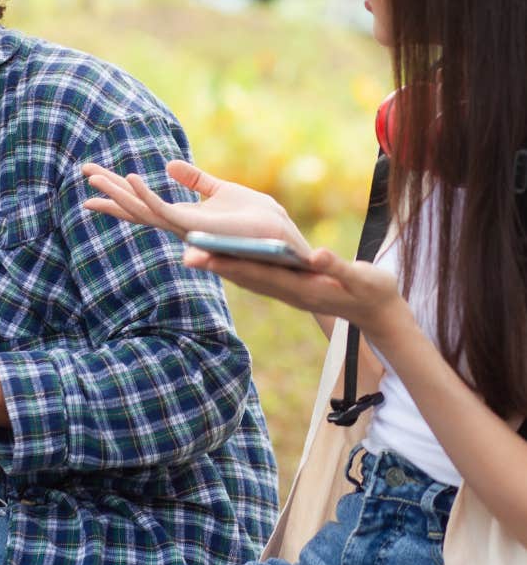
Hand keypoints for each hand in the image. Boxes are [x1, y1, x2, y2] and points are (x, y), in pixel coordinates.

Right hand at [83, 159, 306, 251]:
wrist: (282, 245)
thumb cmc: (259, 222)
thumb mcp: (223, 191)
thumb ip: (196, 180)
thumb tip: (169, 165)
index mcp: (184, 217)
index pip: (144, 203)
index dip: (118, 190)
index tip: (93, 177)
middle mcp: (179, 226)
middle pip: (135, 207)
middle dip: (108, 190)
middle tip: (82, 170)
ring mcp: (184, 229)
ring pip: (142, 209)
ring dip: (118, 191)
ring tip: (93, 174)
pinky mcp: (196, 228)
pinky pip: (163, 211)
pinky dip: (145, 195)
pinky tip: (130, 178)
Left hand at [183, 244, 412, 347]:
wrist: (378, 313)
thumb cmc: (372, 293)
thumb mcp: (361, 279)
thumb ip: (338, 268)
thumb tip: (317, 256)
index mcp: (301, 288)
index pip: (258, 275)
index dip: (230, 265)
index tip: (205, 257)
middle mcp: (288, 291)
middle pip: (244, 276)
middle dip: (215, 265)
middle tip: (185, 255)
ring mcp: (287, 290)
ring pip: (247, 276)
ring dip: (222, 265)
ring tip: (194, 251)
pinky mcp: (290, 287)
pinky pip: (258, 275)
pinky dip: (238, 265)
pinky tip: (223, 254)